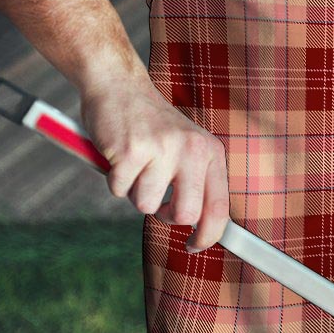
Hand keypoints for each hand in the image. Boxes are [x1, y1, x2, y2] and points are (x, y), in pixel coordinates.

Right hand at [80, 77, 229, 252]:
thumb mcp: (186, 147)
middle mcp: (192, 149)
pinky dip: (114, 179)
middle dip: (166, 215)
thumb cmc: (151, 125)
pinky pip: (119, 190)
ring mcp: (162, 149)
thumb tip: (202, 229)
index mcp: (210, 152)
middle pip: (186, 214)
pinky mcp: (131, 150)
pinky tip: (119, 156)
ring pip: (146, 205)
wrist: (119, 85)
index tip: (194, 246)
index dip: (208, 236)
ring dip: (134, 192)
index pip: (219, 207)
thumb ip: (196, 182)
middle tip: (156, 198)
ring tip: (135, 165)